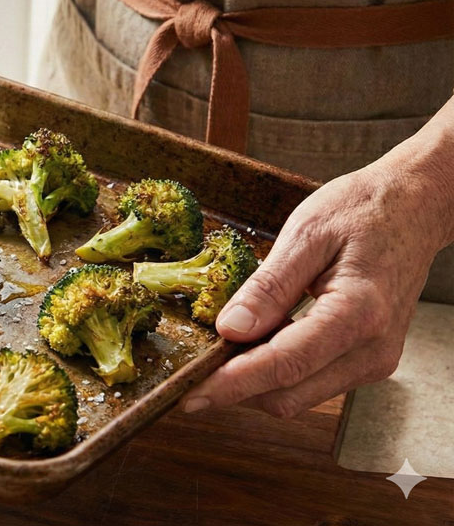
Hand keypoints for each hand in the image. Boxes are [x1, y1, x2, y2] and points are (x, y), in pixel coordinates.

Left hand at [180, 160, 446, 417]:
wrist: (414, 208)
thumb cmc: (363, 210)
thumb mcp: (306, 233)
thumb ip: (269, 285)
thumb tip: (230, 329)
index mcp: (358, 313)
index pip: (284, 366)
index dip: (232, 384)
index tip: (190, 394)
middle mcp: (372, 349)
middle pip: (289, 395)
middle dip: (236, 389)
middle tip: (193, 369)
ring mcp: (375, 361)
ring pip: (298, 397)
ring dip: (255, 383)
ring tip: (222, 349)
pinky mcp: (368, 362)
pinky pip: (312, 383)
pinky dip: (277, 372)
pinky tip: (256, 342)